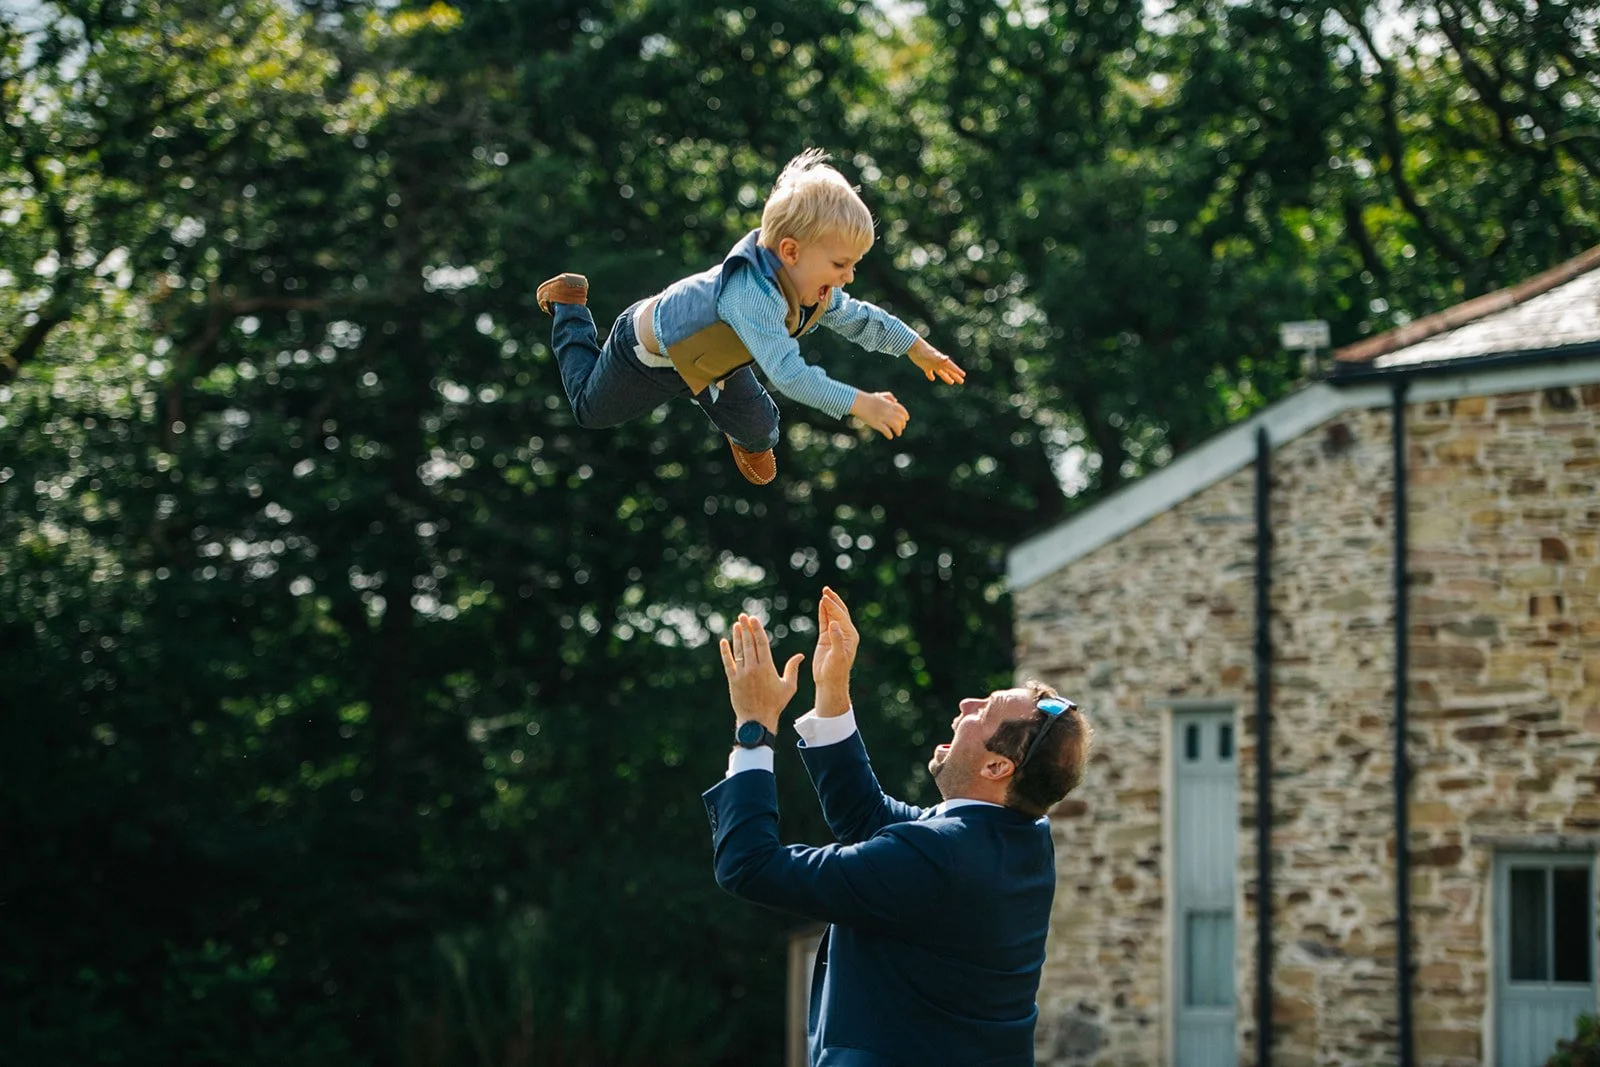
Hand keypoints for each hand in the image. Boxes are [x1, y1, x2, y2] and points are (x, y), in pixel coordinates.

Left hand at [719, 613, 803, 733]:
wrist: (757, 721)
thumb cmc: (775, 704)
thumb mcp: (789, 687)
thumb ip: (793, 669)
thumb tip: (800, 655)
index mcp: (767, 667)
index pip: (761, 643)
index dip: (756, 629)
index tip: (753, 619)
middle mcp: (753, 668)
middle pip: (749, 643)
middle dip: (746, 628)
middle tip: (743, 616)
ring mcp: (741, 674)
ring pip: (738, 650)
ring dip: (737, 636)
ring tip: (736, 624)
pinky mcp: (732, 680)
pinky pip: (728, 663)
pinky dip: (725, 652)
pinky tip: (724, 641)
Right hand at [812, 586, 858, 716]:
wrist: (829, 681)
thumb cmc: (836, 671)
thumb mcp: (838, 656)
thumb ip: (837, 639)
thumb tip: (834, 624)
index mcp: (850, 636)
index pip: (841, 617)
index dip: (833, 607)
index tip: (824, 598)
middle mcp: (844, 633)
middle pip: (839, 612)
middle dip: (833, 600)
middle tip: (826, 589)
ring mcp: (835, 635)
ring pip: (831, 615)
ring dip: (828, 604)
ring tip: (824, 593)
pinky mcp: (826, 638)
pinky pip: (824, 622)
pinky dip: (823, 613)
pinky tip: (820, 604)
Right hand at [849, 390, 909, 438]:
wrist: (858, 402)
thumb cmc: (867, 399)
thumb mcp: (879, 395)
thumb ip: (888, 396)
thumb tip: (896, 401)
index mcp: (889, 404)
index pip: (902, 410)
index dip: (905, 415)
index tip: (906, 419)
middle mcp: (887, 410)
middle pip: (900, 419)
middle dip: (902, 424)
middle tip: (902, 428)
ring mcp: (882, 417)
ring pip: (895, 426)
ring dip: (898, 431)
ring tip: (898, 434)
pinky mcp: (876, 423)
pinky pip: (886, 431)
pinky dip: (889, 434)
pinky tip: (890, 437)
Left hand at [906, 339, 965, 384]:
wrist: (913, 346)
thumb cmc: (923, 350)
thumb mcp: (932, 355)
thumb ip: (939, 357)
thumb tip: (946, 358)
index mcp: (941, 360)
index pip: (951, 366)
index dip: (957, 371)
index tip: (963, 375)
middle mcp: (938, 362)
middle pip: (948, 370)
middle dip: (955, 376)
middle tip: (962, 381)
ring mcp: (931, 364)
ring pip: (941, 372)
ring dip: (946, 377)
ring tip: (952, 383)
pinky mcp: (924, 365)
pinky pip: (929, 372)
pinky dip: (931, 376)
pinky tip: (932, 379)